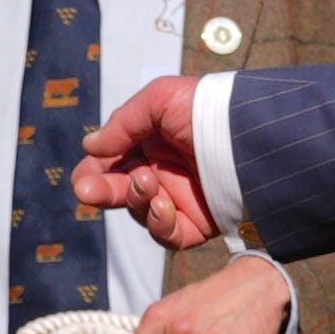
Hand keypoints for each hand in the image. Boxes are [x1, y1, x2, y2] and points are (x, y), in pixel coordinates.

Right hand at [73, 74, 222, 249]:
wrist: (251, 134)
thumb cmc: (207, 108)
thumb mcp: (160, 99)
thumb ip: (122, 123)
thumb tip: (90, 147)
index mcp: (151, 143)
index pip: (112, 164)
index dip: (93, 173)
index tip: (83, 179)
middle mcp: (162, 172)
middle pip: (119, 191)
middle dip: (101, 191)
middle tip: (87, 192)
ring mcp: (180, 199)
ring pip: (140, 212)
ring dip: (135, 199)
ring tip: (146, 182)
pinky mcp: (198, 223)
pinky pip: (168, 235)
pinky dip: (159, 224)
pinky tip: (163, 205)